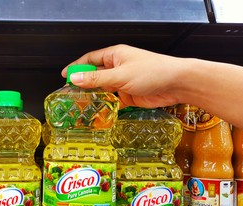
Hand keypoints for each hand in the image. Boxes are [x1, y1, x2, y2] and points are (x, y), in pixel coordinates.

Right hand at [61, 44, 186, 107]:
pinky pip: (113, 101)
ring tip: (81, 106)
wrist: (177, 84)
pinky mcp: (129, 95)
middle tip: (70, 95)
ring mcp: (123, 82)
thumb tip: (75, 78)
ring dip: (94, 97)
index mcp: (114, 55)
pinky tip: (98, 112)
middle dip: (83, 84)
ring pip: (103, 89)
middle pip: (95, 75)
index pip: (90, 59)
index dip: (76, 67)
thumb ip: (97, 79)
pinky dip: (105, 106)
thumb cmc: (153, 71)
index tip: (65, 76)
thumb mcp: (120, 75)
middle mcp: (117, 67)